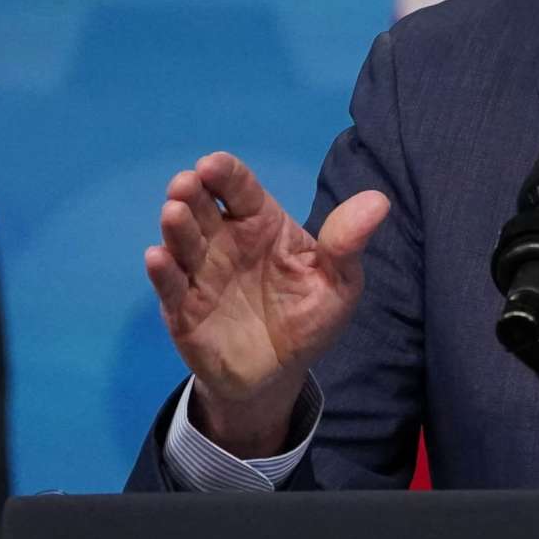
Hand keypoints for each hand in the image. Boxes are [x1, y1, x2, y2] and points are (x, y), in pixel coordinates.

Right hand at [143, 152, 389, 455]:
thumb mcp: (338, 283)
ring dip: (175, 226)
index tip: (213, 164)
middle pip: (202, 208)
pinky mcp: (184, 310)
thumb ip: (347, 244)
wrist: (280, 374)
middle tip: (186, 184)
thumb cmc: (306, 317)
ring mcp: (201, 273)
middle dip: (191, 193)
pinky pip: (171, 287)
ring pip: (182, 243)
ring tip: (174, 212)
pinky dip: (162, 273)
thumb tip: (380, 201)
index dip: (226, 174)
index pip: (239, 189)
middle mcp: (224, 241)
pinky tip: (158, 258)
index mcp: (259, 223)